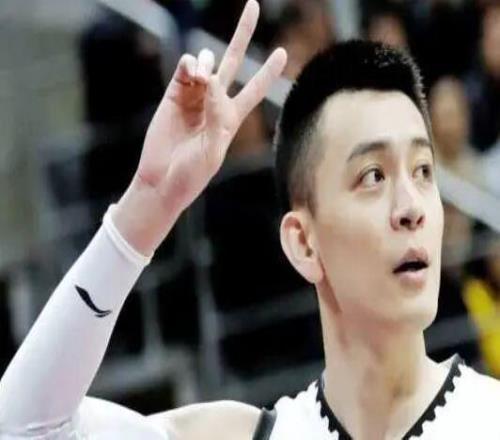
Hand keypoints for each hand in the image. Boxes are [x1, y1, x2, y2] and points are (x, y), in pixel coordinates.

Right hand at [113, 0, 286, 255]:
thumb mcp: (213, 150)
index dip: (268, 72)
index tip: (282, 52)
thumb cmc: (192, 174)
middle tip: (253, 5)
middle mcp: (215, 103)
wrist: (161, 181)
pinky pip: (185, 69)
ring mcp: (194, 97)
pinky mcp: (173, 95)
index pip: (255, 90)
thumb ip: (216, 115)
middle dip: (242, 34)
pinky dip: (190, 65)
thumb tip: (213, 79)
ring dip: (207, 62)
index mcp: (230, 118)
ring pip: (207, 63)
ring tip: (201, 76)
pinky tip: (192, 72)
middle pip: (233, 62)